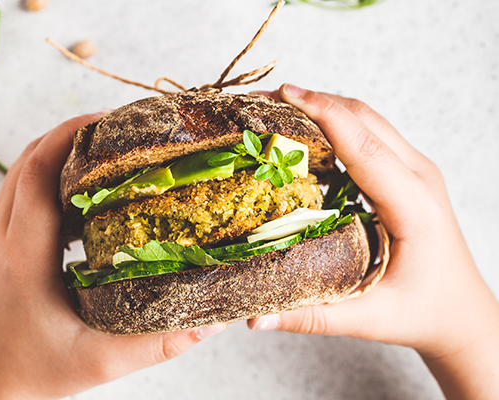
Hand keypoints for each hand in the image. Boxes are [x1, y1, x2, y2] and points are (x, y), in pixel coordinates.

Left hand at [0, 112, 225, 399]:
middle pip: (28, 157)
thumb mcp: (102, 361)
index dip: (72, 135)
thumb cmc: (37, 373)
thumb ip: (159, 343)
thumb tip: (214, 321)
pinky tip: (83, 185)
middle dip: (70, 132)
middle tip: (120, 127)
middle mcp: (0, 236)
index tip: (111, 119)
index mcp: (23, 255)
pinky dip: (47, 172)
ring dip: (57, 149)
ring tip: (106, 147)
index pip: (39, 171)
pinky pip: (18, 189)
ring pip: (20, 169)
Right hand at [248, 84, 498, 398]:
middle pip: (364, 118)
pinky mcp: (408, 173)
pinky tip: (304, 132)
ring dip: (323, 107)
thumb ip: (311, 316)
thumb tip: (254, 319)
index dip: (323, 115)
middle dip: (313, 101)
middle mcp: (420, 177)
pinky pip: (370, 133)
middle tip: (263, 101)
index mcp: (414, 205)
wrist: (463, 314)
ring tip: (275, 109)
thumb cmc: (425, 313)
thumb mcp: (370, 319)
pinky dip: (336, 122)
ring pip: (367, 119)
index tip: (284, 95)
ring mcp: (417, 171)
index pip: (364, 146)